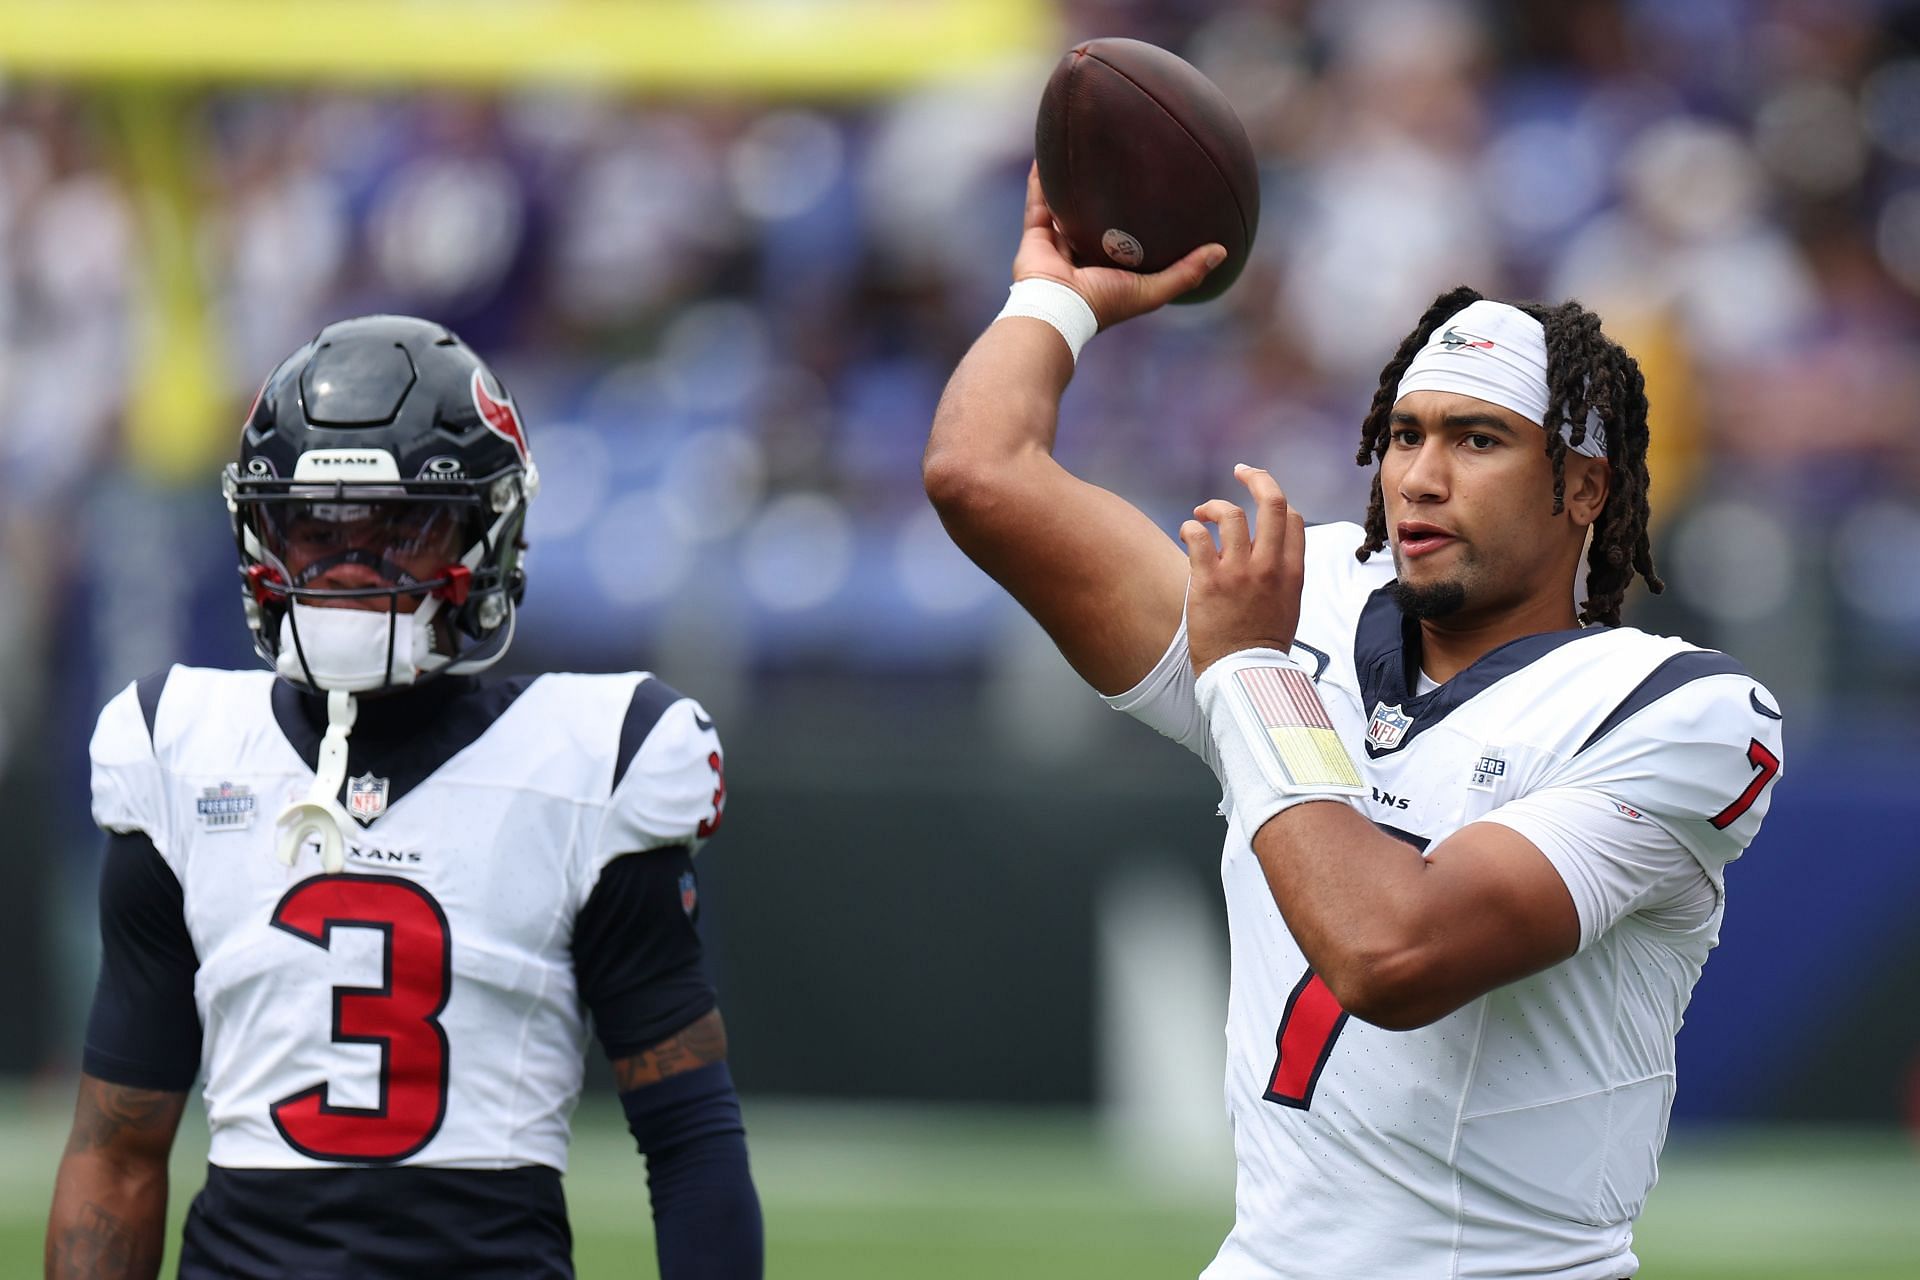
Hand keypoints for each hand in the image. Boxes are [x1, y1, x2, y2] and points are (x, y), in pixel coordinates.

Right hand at [1013, 163, 1224, 329]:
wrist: (1057, 309)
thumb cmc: (1104, 303)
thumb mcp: (1153, 289)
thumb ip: (1185, 272)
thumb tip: (1223, 250)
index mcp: (1107, 273)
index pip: (1123, 245)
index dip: (1135, 225)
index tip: (1151, 199)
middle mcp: (1081, 260)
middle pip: (1093, 224)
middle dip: (1102, 202)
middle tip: (1117, 169)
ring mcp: (1056, 248)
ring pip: (1063, 211)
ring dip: (1068, 186)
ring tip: (1079, 155)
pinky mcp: (1034, 238)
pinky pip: (1038, 204)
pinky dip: (1040, 182)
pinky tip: (1047, 156)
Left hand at [1181, 464, 1305, 676]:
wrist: (1244, 674)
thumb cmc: (1263, 644)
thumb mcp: (1289, 605)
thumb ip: (1283, 574)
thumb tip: (1273, 552)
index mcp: (1292, 572)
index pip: (1293, 518)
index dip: (1276, 502)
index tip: (1260, 498)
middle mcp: (1269, 566)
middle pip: (1272, 502)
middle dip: (1257, 477)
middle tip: (1241, 471)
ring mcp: (1239, 572)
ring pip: (1230, 514)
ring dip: (1213, 506)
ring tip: (1202, 515)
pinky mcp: (1208, 581)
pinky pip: (1197, 536)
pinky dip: (1190, 528)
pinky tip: (1188, 534)